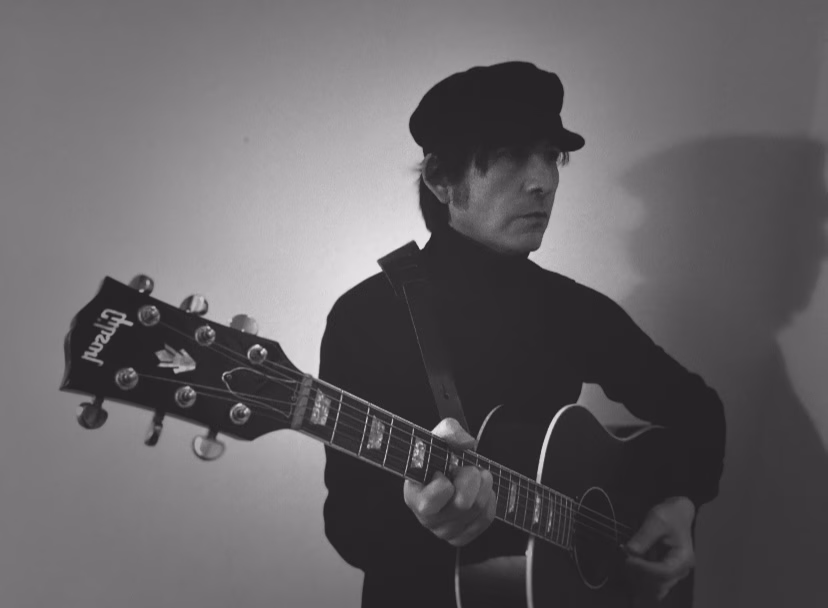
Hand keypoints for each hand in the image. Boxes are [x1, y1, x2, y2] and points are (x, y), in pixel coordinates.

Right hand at [403, 418, 496, 546]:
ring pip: (478, 510)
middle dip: (472, 478)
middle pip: (463, 504)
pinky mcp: (462, 536)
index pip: (432, 501)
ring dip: (484, 485)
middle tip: (467, 468)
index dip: (444, 482)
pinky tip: (479, 490)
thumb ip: (450, 431)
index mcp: (413, 497)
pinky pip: (486, 518)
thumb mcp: (440, 436)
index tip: (442, 471)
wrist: (449, 470)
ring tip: (475, 475)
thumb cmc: (439, 454)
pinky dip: (489, 499)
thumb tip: (467, 443)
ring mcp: (444, 531)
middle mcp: (426, 519)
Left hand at [624, 496, 695, 600]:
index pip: (664, 572)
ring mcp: (673, 575)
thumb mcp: (657, 519)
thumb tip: (629, 550)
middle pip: (660, 584)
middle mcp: (680, 571)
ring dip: (639, 579)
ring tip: (627, 561)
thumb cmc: (670, 515)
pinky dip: (640, 579)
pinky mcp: (665, 575)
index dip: (644, 568)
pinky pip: (653, 586)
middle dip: (640, 574)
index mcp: (683, 558)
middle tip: (624, 558)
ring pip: (655, 589)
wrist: (677, 514)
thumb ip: (644, 535)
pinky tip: (631, 566)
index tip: (627, 559)